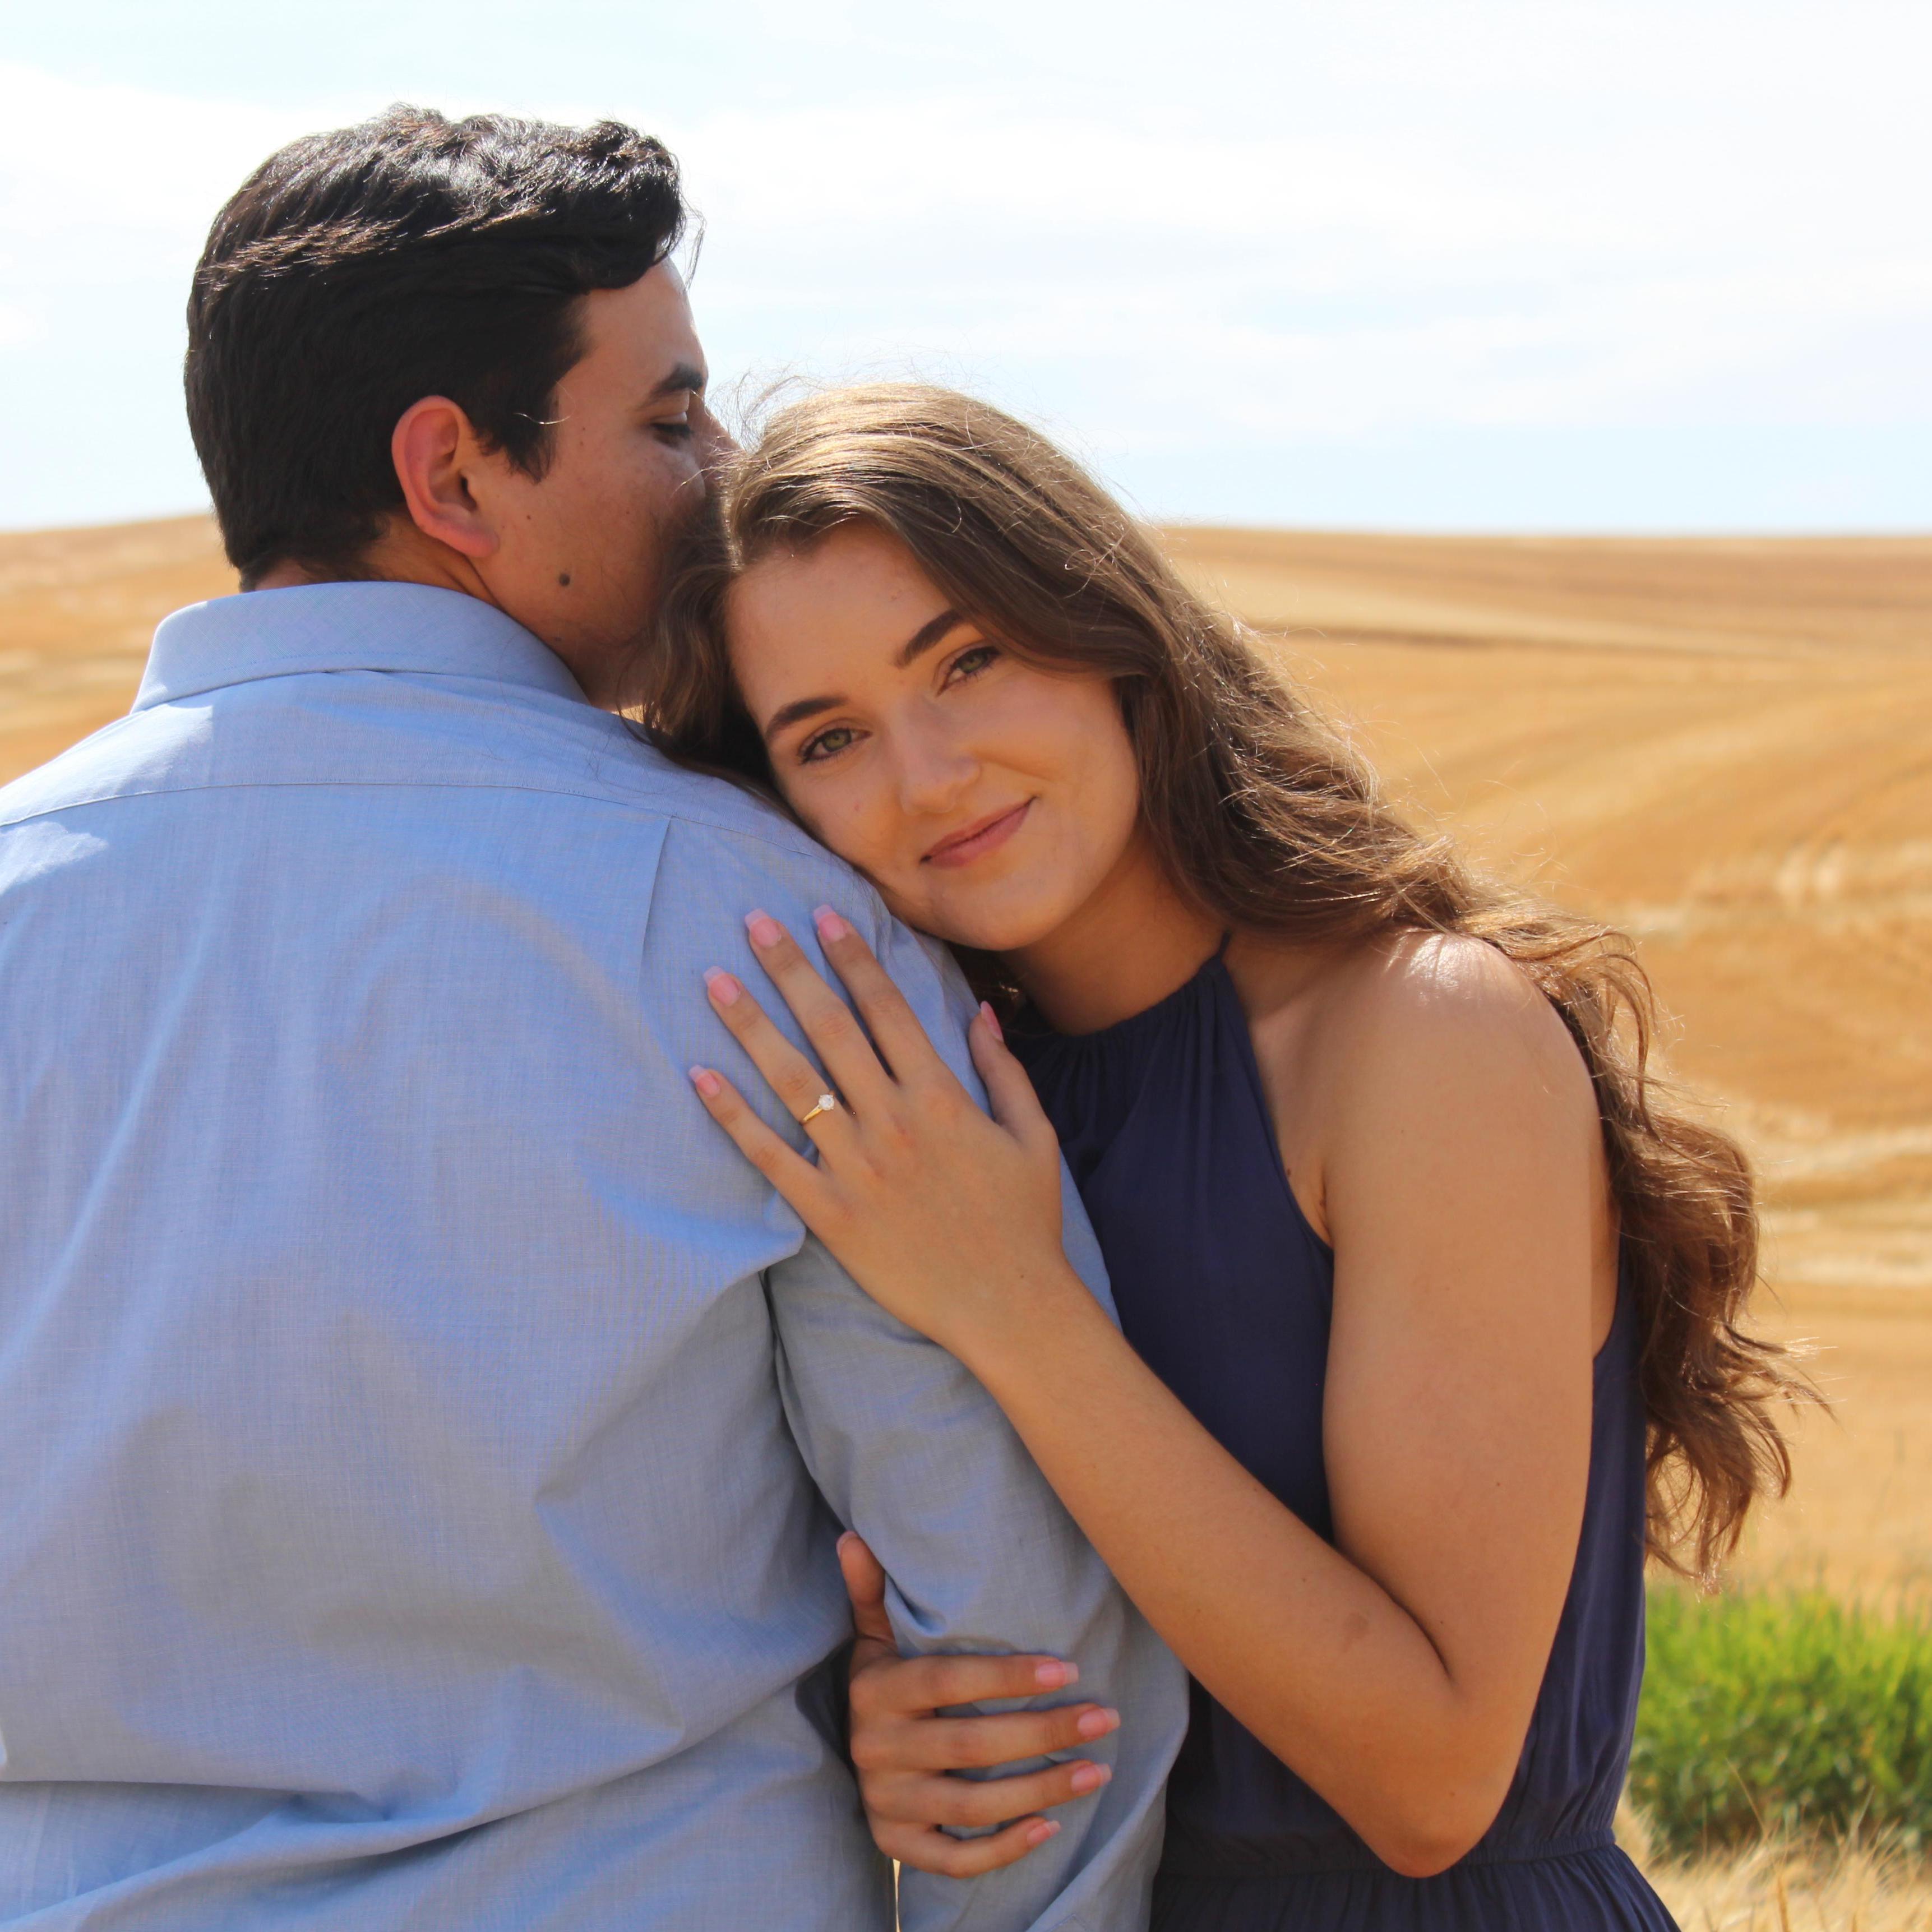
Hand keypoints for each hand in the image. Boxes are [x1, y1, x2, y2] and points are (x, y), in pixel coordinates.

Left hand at [688, 906, 1083, 1359]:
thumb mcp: (1034, 1136)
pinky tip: (699, 1077)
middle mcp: (894, 1123)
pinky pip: (772, 1158)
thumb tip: (979, 1010)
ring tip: (714, 982)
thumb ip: (1005, 1068)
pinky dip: (733, 1117)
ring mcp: (858, 1168)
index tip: (821, 916)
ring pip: (793, 1082)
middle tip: (753, 922)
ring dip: (750, 1027)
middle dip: (790, 970)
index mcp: (942, 1097)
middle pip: (831, 1029)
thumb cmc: (1026, 1222)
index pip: (887, 1008)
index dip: (852, 957)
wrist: (1010, 1308)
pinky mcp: (830, 1215)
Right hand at [838, 1531, 1120, 1875]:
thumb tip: (854, 1536)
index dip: (1008, 1677)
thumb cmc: (883, 1684)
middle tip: (1105, 1717)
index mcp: (874, 1691)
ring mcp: (886, 1802)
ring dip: (1042, 1790)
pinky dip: (1005, 1848)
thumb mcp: (873, 1637)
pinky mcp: (897, 1844)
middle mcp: (875, 1750)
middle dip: (1044, 1732)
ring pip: (972, 1805)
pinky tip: (1053, 1826)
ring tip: (1098, 1769)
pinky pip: (955, 1857)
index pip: (947, 1681)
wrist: (847, 1758)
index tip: (1070, 1671)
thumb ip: (872, 1591)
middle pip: (970, 1745)